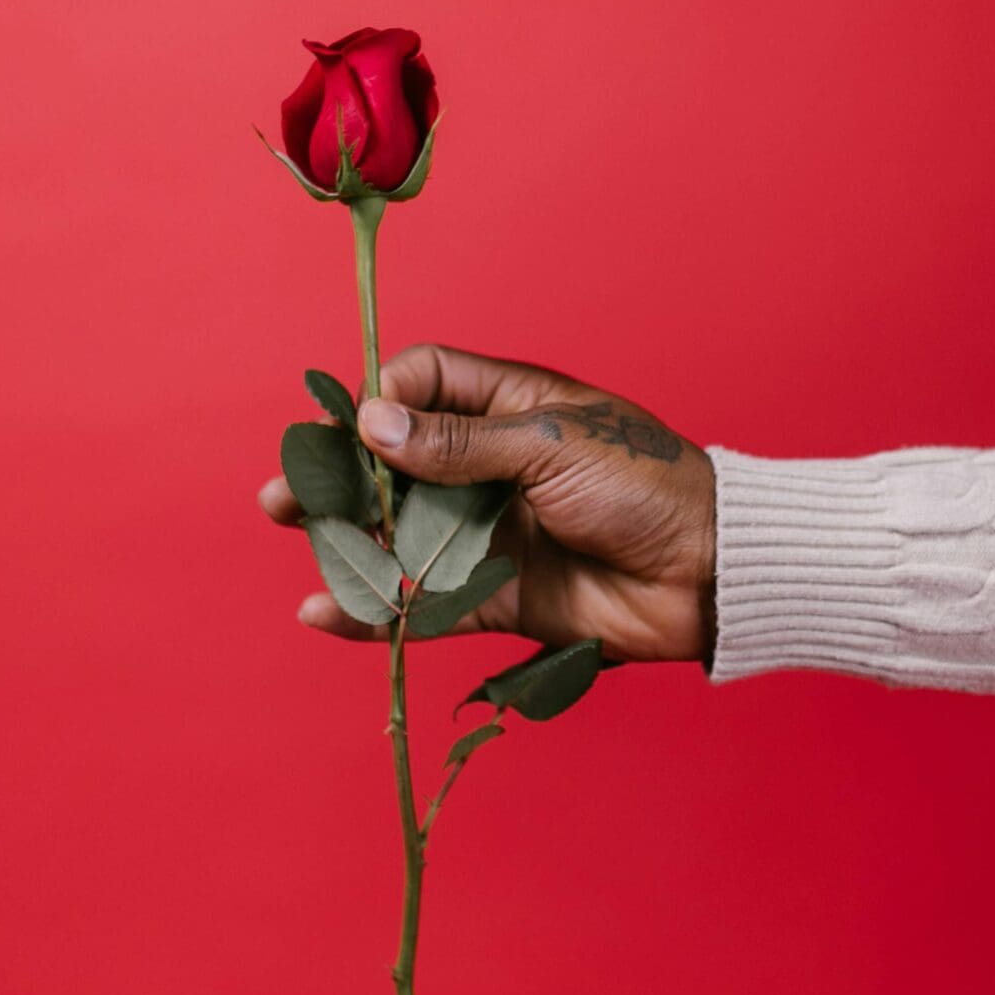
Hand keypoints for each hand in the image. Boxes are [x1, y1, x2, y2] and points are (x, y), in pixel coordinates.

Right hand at [258, 343, 715, 661]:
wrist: (710, 572)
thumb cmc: (647, 485)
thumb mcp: (550, 445)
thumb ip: (458, 443)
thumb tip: (372, 422)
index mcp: (511, 407)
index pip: (424, 383)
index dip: (380, 398)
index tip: (346, 423)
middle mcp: (493, 467)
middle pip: (396, 466)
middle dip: (340, 478)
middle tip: (284, 494)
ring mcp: (492, 533)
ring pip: (402, 535)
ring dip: (349, 541)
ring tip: (302, 543)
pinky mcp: (498, 597)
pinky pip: (425, 602)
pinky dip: (377, 609)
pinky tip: (327, 610)